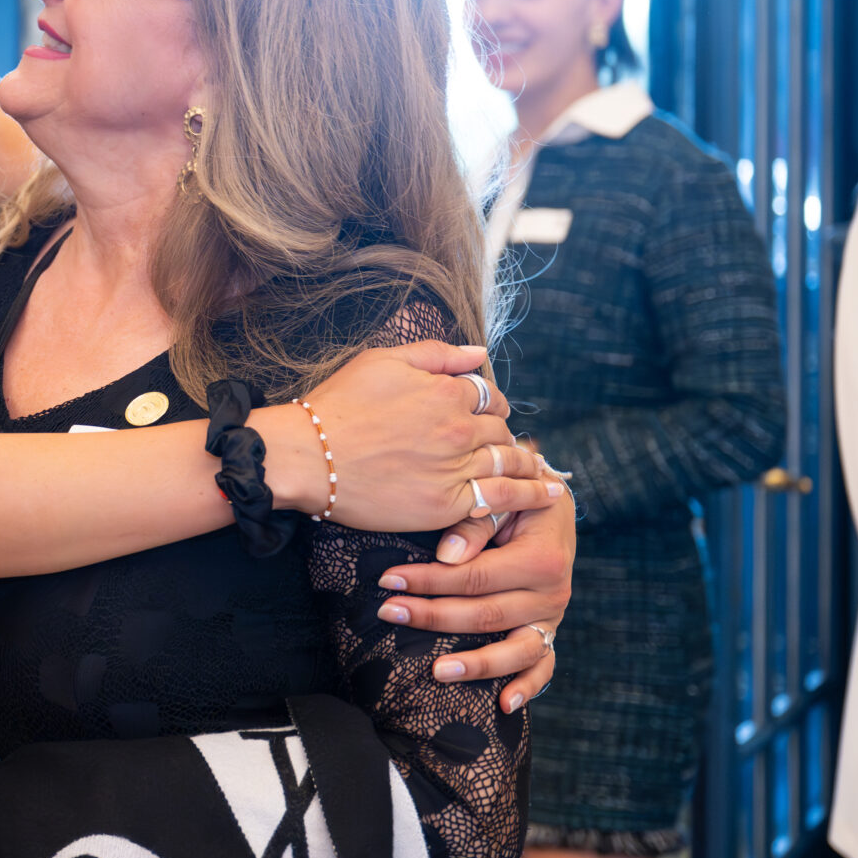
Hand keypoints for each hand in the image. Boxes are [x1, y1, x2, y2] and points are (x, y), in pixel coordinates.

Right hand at [260, 343, 564, 530]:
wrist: (306, 456)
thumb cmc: (336, 406)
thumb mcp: (381, 361)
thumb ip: (436, 355)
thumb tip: (479, 353)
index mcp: (445, 390)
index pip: (488, 396)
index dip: (491, 406)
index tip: (489, 417)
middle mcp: (458, 427)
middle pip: (501, 431)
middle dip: (507, 437)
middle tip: (514, 449)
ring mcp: (455, 466)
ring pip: (509, 462)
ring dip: (530, 466)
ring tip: (547, 474)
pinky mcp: (447, 504)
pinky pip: (500, 498)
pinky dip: (529, 495)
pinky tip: (551, 494)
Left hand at [373, 487, 575, 712]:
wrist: (552, 506)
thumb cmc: (517, 498)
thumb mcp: (502, 499)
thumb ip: (475, 525)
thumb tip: (447, 557)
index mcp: (541, 559)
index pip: (475, 577)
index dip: (429, 579)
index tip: (388, 580)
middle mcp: (553, 593)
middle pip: (486, 615)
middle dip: (433, 616)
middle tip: (388, 613)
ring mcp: (553, 618)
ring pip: (515, 650)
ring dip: (476, 664)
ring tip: (436, 671)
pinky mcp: (550, 631)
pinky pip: (543, 665)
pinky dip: (527, 686)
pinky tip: (502, 705)